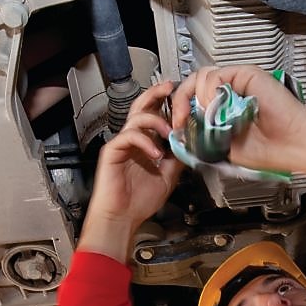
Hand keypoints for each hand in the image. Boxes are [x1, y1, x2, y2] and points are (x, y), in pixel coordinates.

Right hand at [79, 82, 182, 260]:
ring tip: (169, 132)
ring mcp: (122, 144)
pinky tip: (156, 154)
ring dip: (156, 121)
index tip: (182, 97)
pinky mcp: (112, 151)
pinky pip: (128, 136)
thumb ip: (177, 158)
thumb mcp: (168, 176)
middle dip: (156, 94)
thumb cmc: (139, 201)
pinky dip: (145, 141)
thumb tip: (193, 145)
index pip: (155, 116)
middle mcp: (133, 140)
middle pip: (142, 107)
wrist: (122, 218)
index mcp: (145, 144)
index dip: (166, 104)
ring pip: (136, 118)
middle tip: (170, 87)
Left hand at [169, 65, 305, 189]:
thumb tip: (182, 131)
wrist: (290, 145)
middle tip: (180, 120)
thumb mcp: (223, 145)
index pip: (194, 98)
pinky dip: (211, 91)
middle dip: (180, 101)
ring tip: (205, 117)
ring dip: (196, 99)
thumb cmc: (267, 149)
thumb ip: (204, 134)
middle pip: (193, 83)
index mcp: (224, 107)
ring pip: (201, 77)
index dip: (182, 109)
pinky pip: (216, 75)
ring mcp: (238, 82)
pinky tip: (218, 108)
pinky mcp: (246, 74)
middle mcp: (230, 91)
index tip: (178, 127)